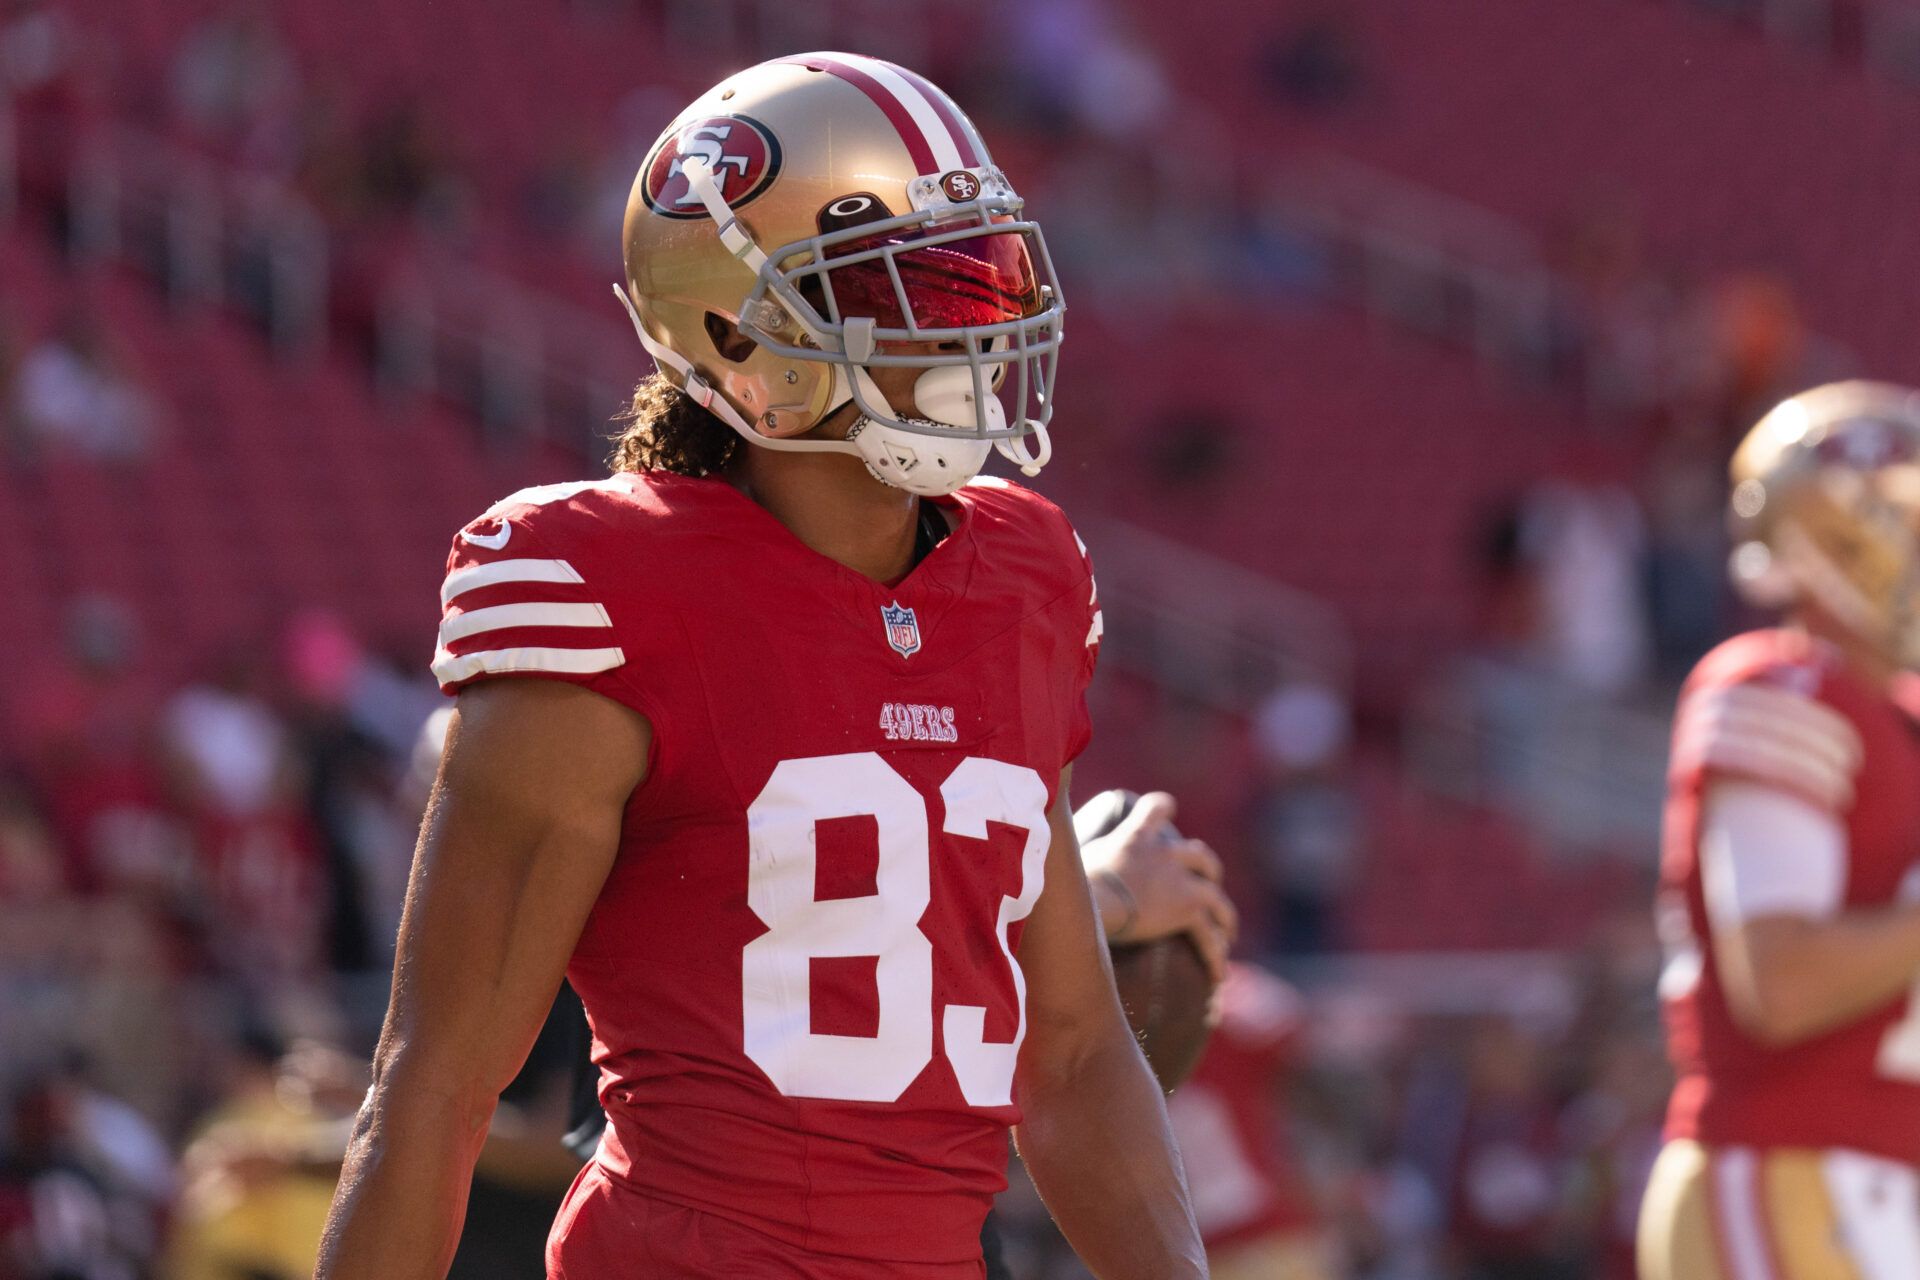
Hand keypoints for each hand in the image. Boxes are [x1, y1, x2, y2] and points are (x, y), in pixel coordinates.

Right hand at [1081, 792, 1237, 984]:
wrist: (1094, 897)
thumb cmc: (1072, 881)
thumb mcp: (1073, 857)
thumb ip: (1075, 858)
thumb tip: (1046, 865)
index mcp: (1136, 837)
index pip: (1156, 808)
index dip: (1163, 808)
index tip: (1168, 809)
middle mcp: (1164, 854)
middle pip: (1199, 857)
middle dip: (1209, 872)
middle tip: (1209, 885)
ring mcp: (1179, 881)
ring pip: (1215, 897)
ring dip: (1224, 916)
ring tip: (1226, 933)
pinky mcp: (1187, 910)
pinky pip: (1209, 936)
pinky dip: (1216, 955)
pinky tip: (1218, 975)